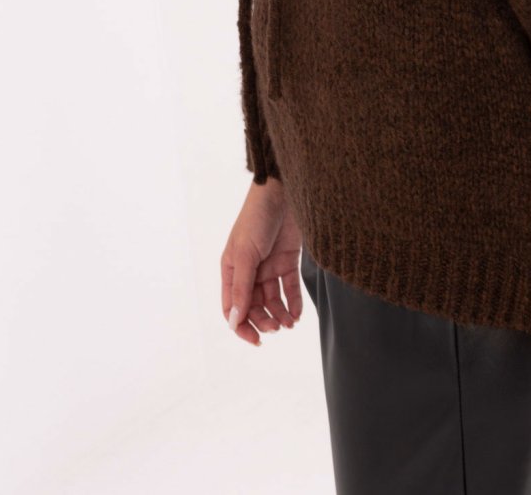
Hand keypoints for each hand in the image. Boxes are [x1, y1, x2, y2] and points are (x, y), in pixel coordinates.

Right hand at [220, 177, 302, 345]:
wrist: (284, 191)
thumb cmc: (257, 217)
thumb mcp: (246, 253)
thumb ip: (242, 287)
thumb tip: (235, 320)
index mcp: (232, 269)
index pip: (232, 307)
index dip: (241, 326)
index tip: (256, 340)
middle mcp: (249, 270)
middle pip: (254, 306)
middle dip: (264, 320)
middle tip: (277, 328)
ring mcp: (269, 265)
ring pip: (273, 300)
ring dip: (280, 314)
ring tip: (290, 323)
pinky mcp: (288, 260)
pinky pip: (290, 287)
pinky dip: (294, 302)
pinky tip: (298, 313)